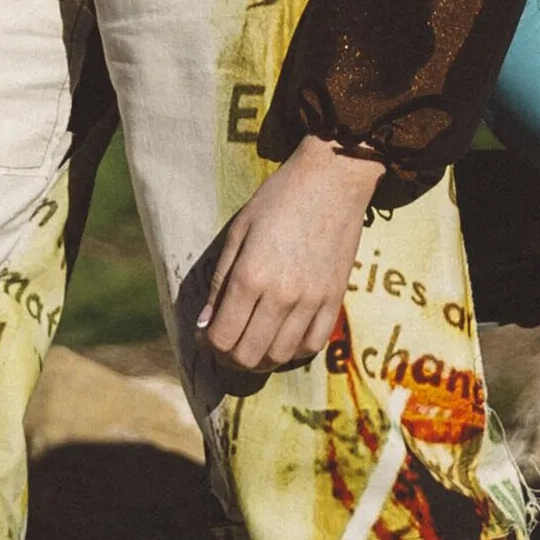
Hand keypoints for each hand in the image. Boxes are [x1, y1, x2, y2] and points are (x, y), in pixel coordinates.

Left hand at [195, 136, 385, 377]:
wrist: (332, 180)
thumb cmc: (278, 199)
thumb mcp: (238, 233)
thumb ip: (219, 282)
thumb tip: (204, 324)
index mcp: (250, 276)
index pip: (222, 337)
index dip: (208, 344)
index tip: (206, 335)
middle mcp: (281, 295)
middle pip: (249, 355)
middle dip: (230, 358)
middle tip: (226, 344)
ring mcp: (312, 300)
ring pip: (280, 355)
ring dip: (260, 359)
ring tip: (252, 343)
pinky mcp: (335, 299)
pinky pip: (313, 344)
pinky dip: (293, 351)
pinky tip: (282, 338)